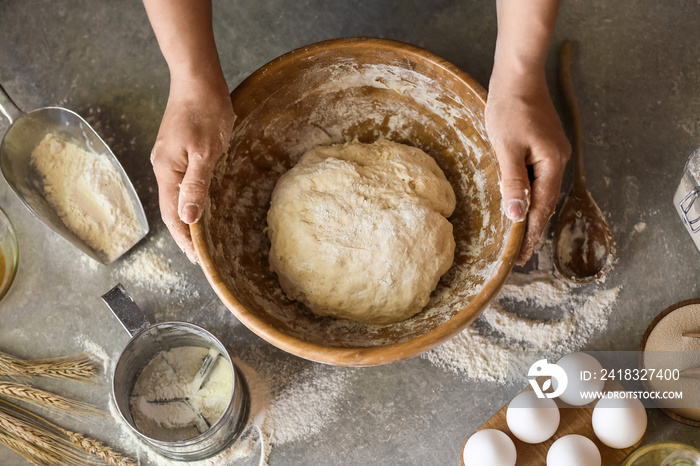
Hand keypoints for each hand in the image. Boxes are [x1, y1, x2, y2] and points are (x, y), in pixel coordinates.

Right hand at [150, 76, 232, 262]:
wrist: (197, 80)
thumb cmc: (205, 112)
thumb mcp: (206, 151)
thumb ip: (196, 186)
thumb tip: (187, 219)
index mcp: (167, 171)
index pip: (172, 216)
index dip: (184, 239)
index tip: (197, 259)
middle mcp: (163, 168)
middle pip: (170, 210)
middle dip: (184, 234)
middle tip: (200, 255)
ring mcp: (168, 159)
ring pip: (175, 197)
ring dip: (186, 219)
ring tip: (200, 238)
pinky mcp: (177, 152)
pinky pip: (180, 184)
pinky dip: (189, 201)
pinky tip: (199, 206)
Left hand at [485, 71, 570, 265]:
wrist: (518, 75)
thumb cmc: (510, 108)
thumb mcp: (507, 148)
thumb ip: (513, 182)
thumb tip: (517, 214)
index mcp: (551, 163)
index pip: (542, 208)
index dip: (532, 234)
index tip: (522, 257)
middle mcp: (558, 160)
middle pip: (545, 201)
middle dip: (533, 228)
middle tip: (520, 253)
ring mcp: (553, 151)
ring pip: (542, 189)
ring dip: (531, 211)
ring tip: (519, 234)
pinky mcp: (544, 144)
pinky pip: (539, 176)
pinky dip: (530, 193)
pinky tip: (520, 201)